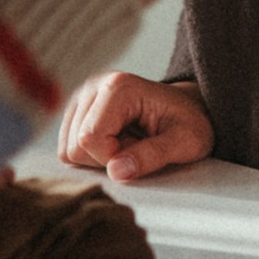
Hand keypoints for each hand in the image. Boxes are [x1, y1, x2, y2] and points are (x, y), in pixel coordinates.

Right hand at [58, 72, 214, 185]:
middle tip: (137, 146)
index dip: (113, 157)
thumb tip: (116, 171)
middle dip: (106, 158)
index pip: (89, 138)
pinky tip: (116, 143)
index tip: (142, 150)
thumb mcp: (187, 142)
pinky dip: (92, 156)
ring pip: (68, 151)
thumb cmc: (191, 123)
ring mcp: (82, 98)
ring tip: (129, 143)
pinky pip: (68, 149)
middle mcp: (93, 86)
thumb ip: (153, 155)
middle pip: (75, 147)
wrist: (189, 109)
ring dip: (99, 158)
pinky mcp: (77, 111)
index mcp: (118, 86)